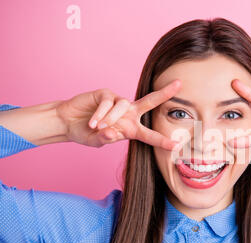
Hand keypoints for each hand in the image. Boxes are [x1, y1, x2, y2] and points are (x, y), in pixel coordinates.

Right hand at [55, 80, 180, 149]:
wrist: (67, 122)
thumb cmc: (86, 133)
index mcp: (131, 129)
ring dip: (111, 118)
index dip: (162, 141)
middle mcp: (129, 114)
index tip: (177, 146)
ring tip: (98, 127)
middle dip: (164, 93)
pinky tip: (92, 122)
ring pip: (123, 105)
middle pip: (150, 102)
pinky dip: (101, 113)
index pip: (150, 135)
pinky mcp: (106, 94)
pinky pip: (108, 102)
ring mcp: (118, 102)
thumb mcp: (97, 141)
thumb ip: (105, 139)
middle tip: (179, 84)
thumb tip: (112, 134)